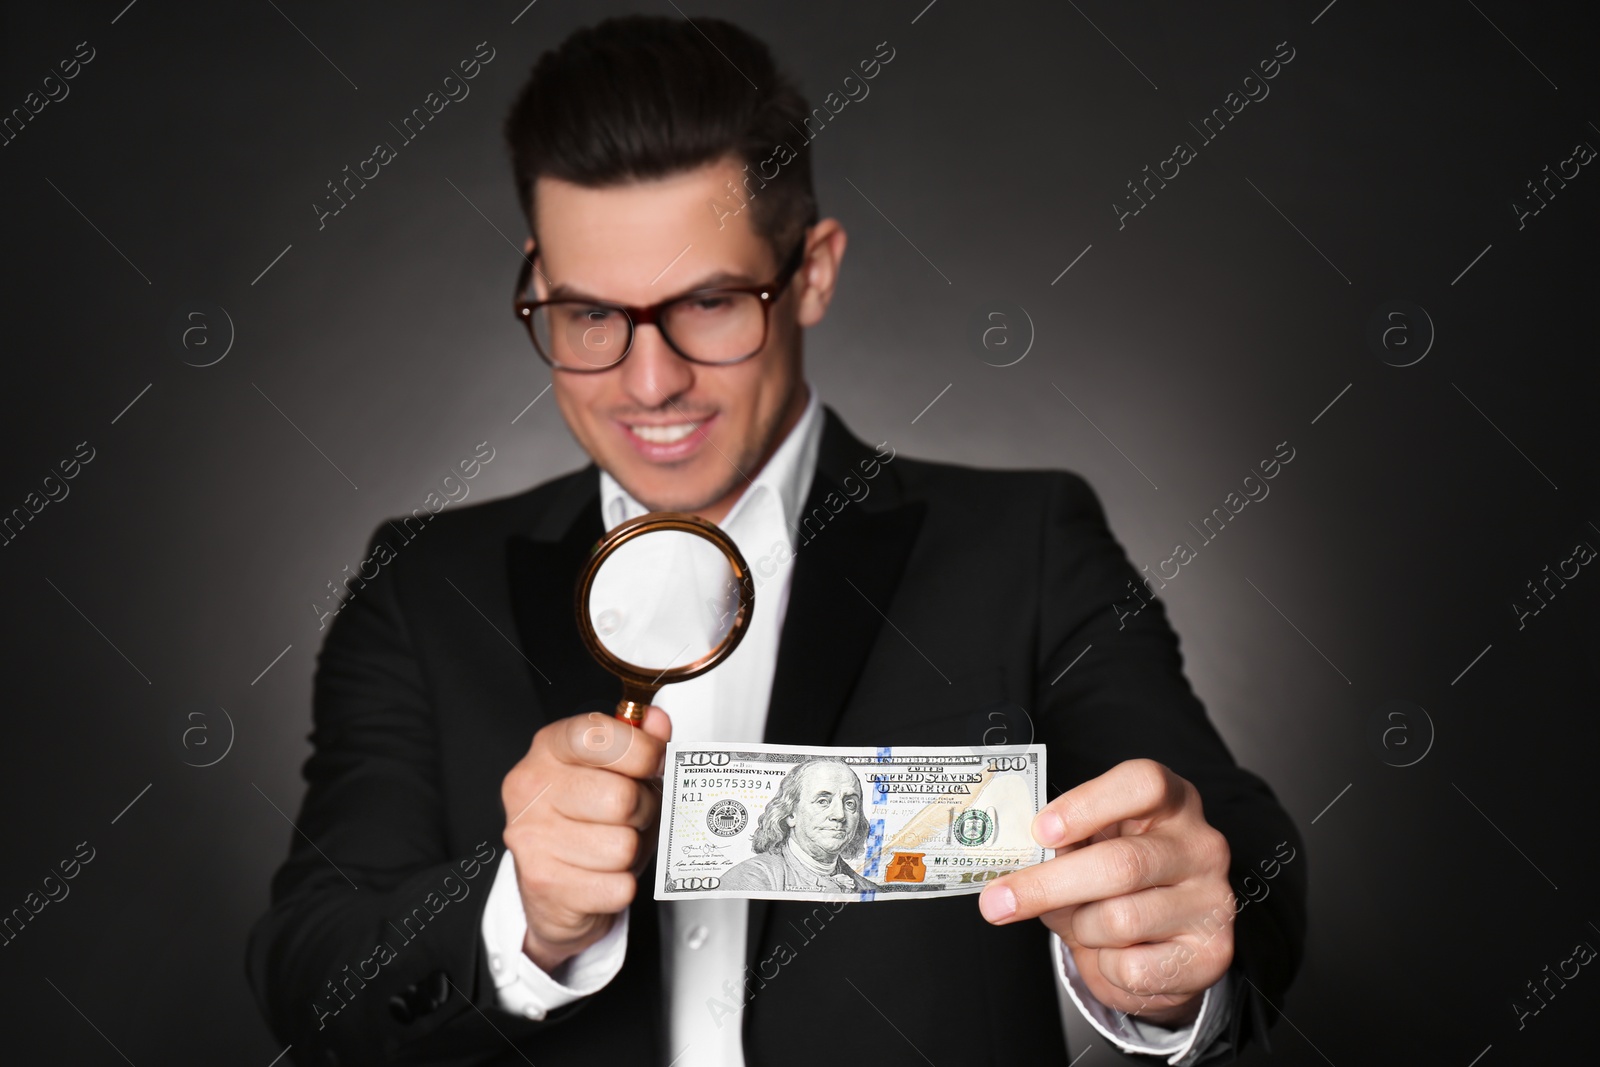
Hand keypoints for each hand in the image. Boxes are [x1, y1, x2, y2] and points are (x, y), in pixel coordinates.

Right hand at [500, 706, 671, 973]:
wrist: (555, 886)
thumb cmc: (588, 822)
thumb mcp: (616, 773)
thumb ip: (640, 742)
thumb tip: (657, 721)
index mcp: (549, 748)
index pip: (600, 735)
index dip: (643, 750)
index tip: (655, 763)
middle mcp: (532, 787)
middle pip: (621, 798)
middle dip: (644, 810)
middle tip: (635, 815)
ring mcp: (532, 836)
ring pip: (622, 846)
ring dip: (633, 851)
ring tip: (617, 845)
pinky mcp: (543, 882)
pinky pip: (617, 886)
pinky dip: (622, 885)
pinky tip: (604, 875)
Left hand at [977, 759, 1233, 1025]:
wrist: (1164, 945)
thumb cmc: (1117, 880)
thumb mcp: (1090, 847)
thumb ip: (1061, 846)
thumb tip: (1016, 863)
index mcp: (1170, 801)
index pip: (1142, 783)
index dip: (1086, 805)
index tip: (1040, 831)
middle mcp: (1201, 845)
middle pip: (1121, 863)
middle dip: (1048, 885)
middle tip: (997, 900)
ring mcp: (1213, 899)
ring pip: (1119, 920)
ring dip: (1080, 928)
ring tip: (1081, 924)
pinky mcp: (1212, 954)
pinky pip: (1133, 967)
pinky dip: (1105, 966)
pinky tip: (1113, 953)